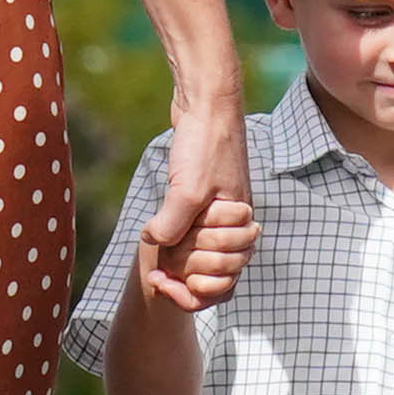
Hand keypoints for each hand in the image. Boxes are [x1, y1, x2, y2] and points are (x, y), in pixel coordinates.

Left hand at [137, 115, 256, 310]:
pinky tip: (155, 235)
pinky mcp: (202, 200)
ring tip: (155, 256)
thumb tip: (154, 245)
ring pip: (201, 257)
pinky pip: (191, 236)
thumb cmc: (205, 144)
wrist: (207, 103)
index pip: (224, 281)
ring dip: (178, 261)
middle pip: (213, 274)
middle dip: (183, 274)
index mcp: (239, 226)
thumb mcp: (187, 190)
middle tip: (157, 268)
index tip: (162, 281)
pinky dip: (174, 242)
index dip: (193, 291)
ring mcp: (218, 213)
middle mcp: (233, 224)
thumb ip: (173, 224)